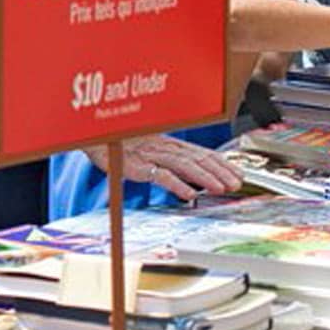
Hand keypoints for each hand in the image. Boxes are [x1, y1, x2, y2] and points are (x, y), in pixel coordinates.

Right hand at [89, 135, 243, 201]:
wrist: (91, 135)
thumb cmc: (118, 143)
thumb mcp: (147, 151)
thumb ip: (168, 163)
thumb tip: (190, 179)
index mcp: (168, 143)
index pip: (201, 152)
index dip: (221, 162)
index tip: (237, 173)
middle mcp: (163, 146)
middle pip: (197, 158)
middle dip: (220, 171)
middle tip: (237, 183)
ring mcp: (150, 154)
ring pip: (184, 165)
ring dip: (205, 178)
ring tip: (220, 188)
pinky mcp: (136, 164)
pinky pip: (159, 174)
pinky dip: (176, 184)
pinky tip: (188, 194)